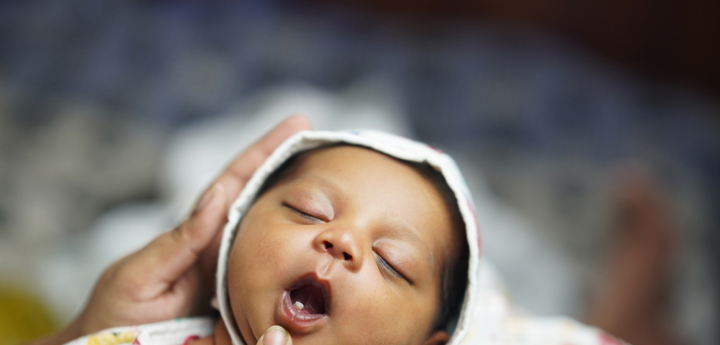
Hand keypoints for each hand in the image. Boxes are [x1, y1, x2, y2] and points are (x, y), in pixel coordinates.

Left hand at [28, 115, 310, 344]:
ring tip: (341, 191)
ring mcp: (237, 278)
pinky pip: (279, 287)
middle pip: (266, 202)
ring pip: (281, 240)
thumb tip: (217, 195)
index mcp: (197, 235)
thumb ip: (177, 242)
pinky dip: (302, 269)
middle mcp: (222, 250)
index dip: (264, 153)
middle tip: (329, 145)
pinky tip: (324, 255)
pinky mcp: (245, 308)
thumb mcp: (139, 275)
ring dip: (310, 216)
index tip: (296, 124)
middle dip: (295, 171)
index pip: (235, 184)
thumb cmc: (115, 317)